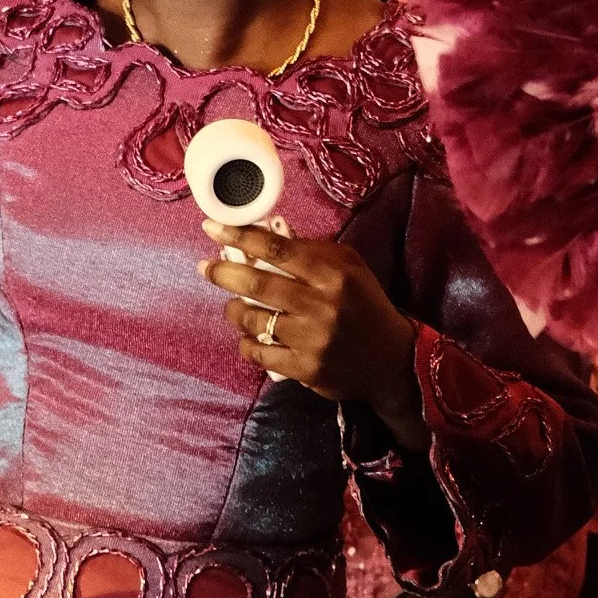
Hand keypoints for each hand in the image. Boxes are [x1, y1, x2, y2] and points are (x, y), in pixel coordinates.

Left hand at [199, 223, 421, 427]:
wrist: (392, 360)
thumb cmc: (365, 304)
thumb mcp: (350, 267)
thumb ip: (312, 250)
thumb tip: (265, 234)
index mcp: (334, 275)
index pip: (278, 250)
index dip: (241, 236)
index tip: (213, 228)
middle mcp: (323, 306)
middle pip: (259, 285)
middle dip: (225, 272)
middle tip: (206, 266)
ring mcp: (313, 341)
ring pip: (255, 321)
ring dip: (235, 311)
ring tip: (234, 306)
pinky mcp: (306, 369)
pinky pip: (260, 353)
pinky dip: (246, 343)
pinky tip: (248, 337)